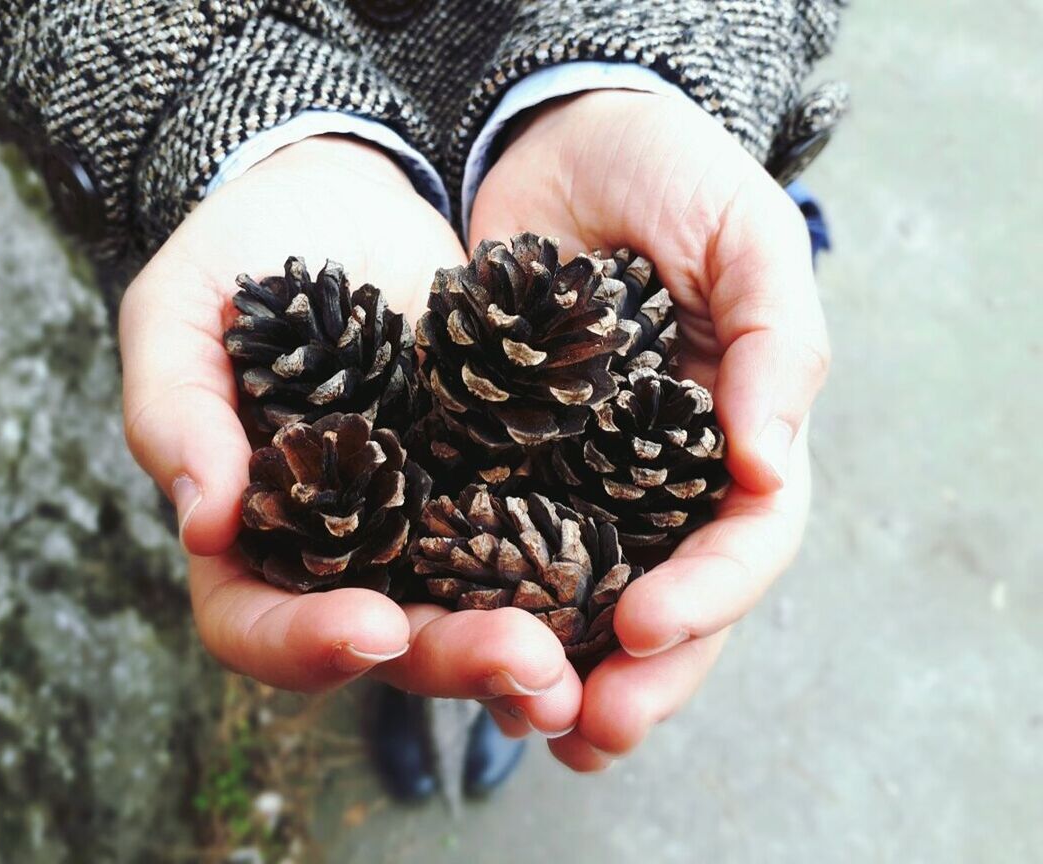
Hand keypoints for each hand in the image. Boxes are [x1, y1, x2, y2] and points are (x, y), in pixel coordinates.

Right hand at [119, 136, 578, 715]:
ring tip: (586, 654)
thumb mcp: (181, 312)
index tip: (369, 626)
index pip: (255, 622)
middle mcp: (346, 548)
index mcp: (254, 530)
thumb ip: (173, 411)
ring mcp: (430, 518)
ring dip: (529, 644)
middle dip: (453, 658)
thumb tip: (202, 521)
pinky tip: (630, 574)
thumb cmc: (243, 251)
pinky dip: (576, 567)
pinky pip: (539, 534)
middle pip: (388, 639)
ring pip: (475, 607)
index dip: (302, 645)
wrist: (345, 193)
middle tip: (528, 661)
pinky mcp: (501, 476)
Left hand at [469, 90, 829, 767]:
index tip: (646, 627)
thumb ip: (772, 340)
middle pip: (672, 597)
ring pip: (588, 594)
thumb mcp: (742, 235)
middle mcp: (662, 473)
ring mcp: (583, 473)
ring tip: (531, 724)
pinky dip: (490, 600)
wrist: (558, 137)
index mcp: (734, 433)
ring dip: (566, 666)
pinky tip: (457, 646)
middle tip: (593, 729)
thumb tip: (767, 461)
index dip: (708, 593)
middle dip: (642, 673)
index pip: (743, 537)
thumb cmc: (667, 173)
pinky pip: (501, 542)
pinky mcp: (502, 458)